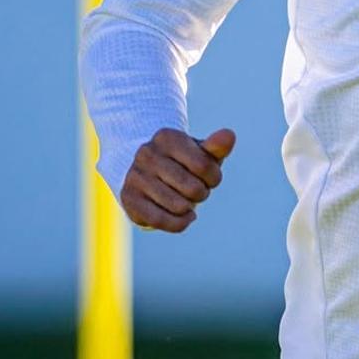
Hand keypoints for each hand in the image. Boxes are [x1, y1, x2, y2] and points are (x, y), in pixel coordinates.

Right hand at [119, 127, 235, 231]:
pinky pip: (160, 220)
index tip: (210, 177)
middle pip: (192, 188)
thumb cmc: (183, 162)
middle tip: (197, 189)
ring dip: (190, 208)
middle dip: (202, 193)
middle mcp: (147, 154)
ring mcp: (135, 176)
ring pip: (178, 206)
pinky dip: (180, 223)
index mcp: (167, 137)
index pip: (204, 166)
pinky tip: (186, 217)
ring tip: (187, 200)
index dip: (214, 177)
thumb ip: (217, 146)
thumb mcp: (201, 153)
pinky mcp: (129, 198)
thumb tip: (229, 135)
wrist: (147, 171)